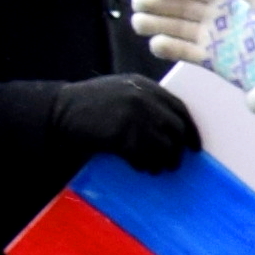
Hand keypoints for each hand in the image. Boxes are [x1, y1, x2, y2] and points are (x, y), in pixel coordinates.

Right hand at [49, 74, 199, 172]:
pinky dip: (145, 165)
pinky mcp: (122, 134)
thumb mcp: (121, 93)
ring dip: (162, 162)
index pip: (179, 109)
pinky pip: (144, 156)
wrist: (59, 111)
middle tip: (174, 164)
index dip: (190, 130)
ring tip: (156, 169)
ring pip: (162, 145)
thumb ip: (146, 103)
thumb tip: (174, 129)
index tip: (195, 147)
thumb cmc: (90, 106)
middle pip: (175, 129)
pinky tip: (140, 168)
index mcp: (145, 86)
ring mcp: (133, 116)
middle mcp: (143, 98)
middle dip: (177, 150)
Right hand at [132, 0, 254, 85]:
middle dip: (157, 2)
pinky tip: (156, 44)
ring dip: (156, 23)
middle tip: (139, 3)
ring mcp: (209, 36)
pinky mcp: (210, 58)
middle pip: (179, 5)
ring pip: (176, 26)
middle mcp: (213, 14)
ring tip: (139, 23)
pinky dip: (169, 48)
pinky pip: (184, 51)